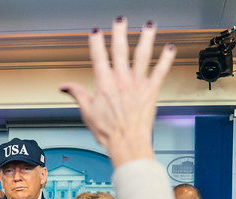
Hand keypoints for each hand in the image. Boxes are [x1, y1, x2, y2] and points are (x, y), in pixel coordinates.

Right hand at [59, 18, 174, 167]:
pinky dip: (166, 59)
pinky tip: (170, 48)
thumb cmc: (109, 131)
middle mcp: (121, 80)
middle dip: (120, 32)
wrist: (127, 142)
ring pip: (142, 55)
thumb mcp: (87, 112)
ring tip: (149, 25)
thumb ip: (77, 94)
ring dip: (146, 38)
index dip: (96, 41)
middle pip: (120, 49)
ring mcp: (137, 83)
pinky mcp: (151, 90)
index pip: (98, 56)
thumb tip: (65, 86)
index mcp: (104, 83)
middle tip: (120, 20)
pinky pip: (160, 71)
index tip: (95, 31)